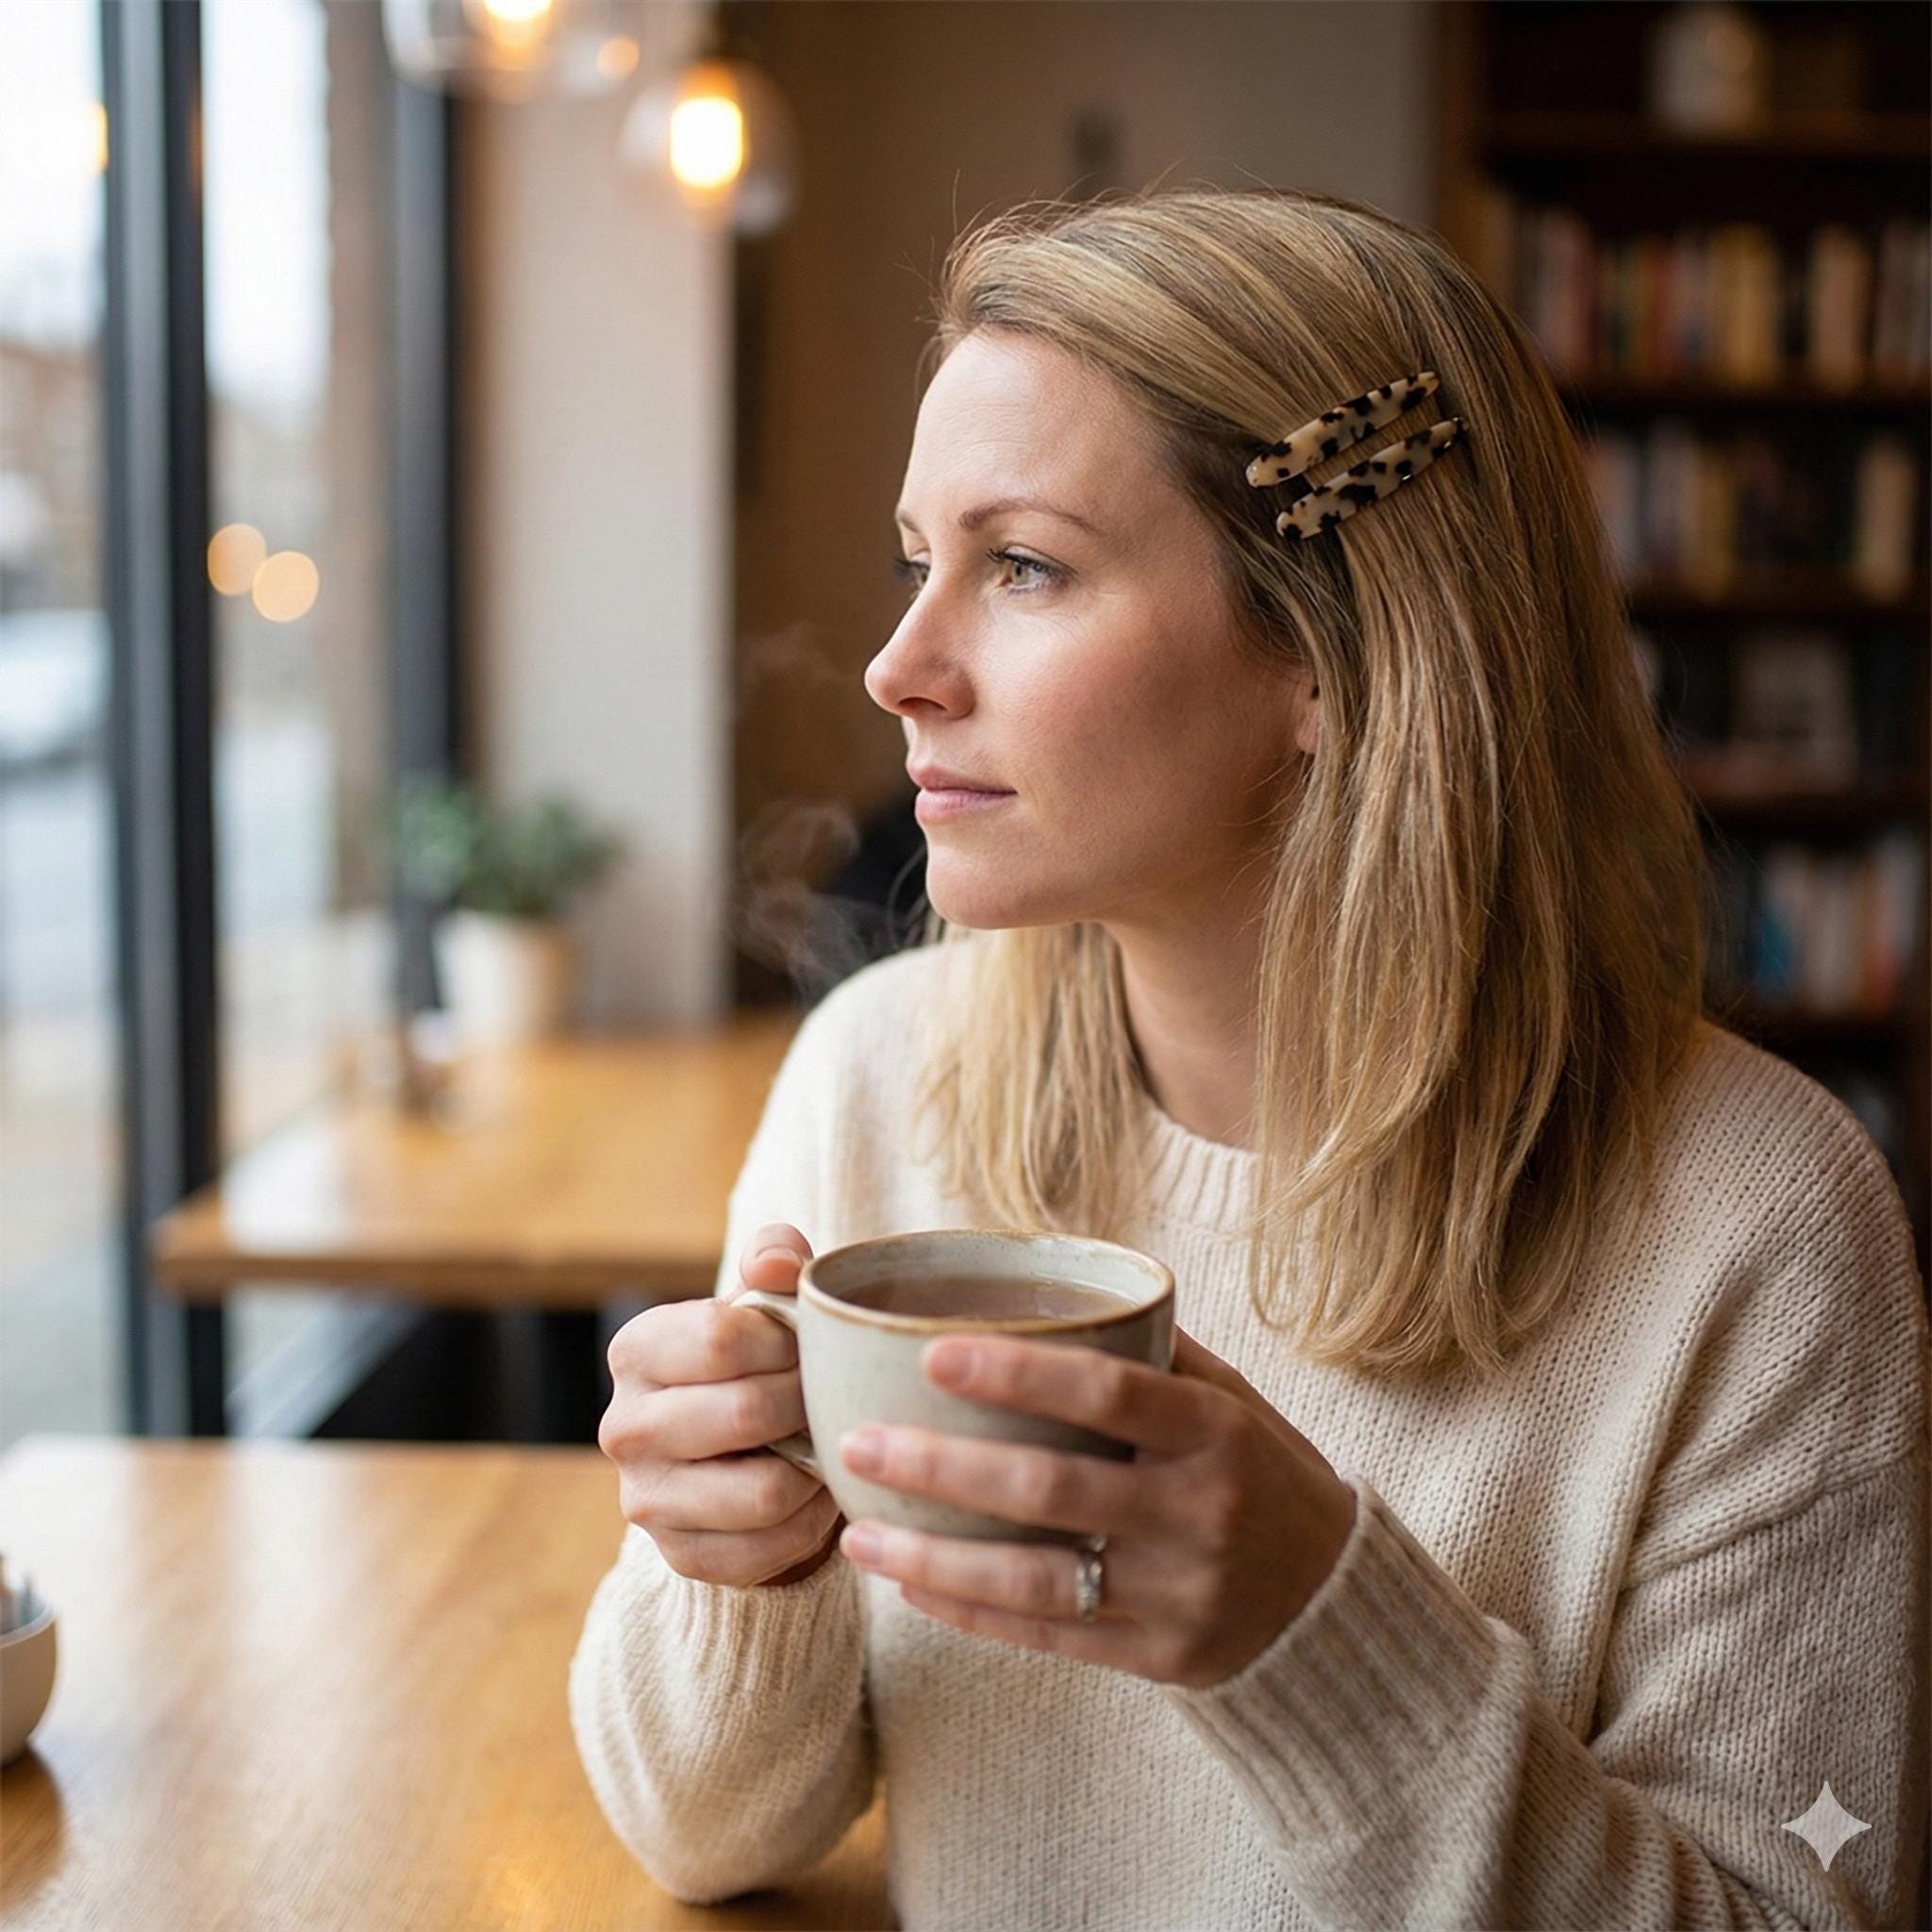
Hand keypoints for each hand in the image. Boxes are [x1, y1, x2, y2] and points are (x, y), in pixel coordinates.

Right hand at [598, 1223, 843, 1587]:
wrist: (738, 1449)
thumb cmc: (758, 1358)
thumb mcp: (765, 1300)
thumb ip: (775, 1260)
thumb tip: (778, 1263)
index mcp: (635, 1350)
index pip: (722, 1338)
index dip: (787, 1341)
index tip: (805, 1346)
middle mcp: (623, 1427)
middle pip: (747, 1413)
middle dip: (806, 1403)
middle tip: (825, 1398)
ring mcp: (645, 1500)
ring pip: (765, 1491)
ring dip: (816, 1468)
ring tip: (824, 1445)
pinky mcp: (679, 1556)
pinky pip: (771, 1549)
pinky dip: (811, 1523)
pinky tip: (813, 1493)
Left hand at [833, 1327, 1356, 1686]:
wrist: (1334, 1601)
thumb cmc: (1260, 1472)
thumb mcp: (1230, 1399)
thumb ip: (1148, 1351)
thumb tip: (1044, 1285)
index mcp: (1216, 1429)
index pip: (1108, 1393)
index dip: (1018, 1374)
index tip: (932, 1354)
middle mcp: (1200, 1511)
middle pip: (1050, 1489)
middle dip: (942, 1469)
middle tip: (858, 1444)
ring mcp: (1179, 1593)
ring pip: (1034, 1579)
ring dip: (934, 1558)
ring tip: (858, 1534)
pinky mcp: (1159, 1658)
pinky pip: (1045, 1637)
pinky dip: (970, 1612)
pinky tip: (910, 1585)